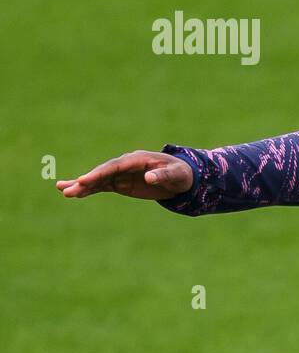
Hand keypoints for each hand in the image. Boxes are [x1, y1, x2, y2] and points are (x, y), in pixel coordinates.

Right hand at [55, 150, 192, 199]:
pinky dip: (88, 190)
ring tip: (63, 191)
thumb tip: (149, 177)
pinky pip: (101, 186)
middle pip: (103, 172)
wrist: (181, 179)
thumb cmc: (180, 174)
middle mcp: (126, 164)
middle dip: (86, 181)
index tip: (85, 180)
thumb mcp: (176, 175)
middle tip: (67, 189)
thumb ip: (163, 175)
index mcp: (138, 159)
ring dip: (82, 186)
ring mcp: (121, 174)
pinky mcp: (120, 183)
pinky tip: (74, 194)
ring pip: (98, 179)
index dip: (100, 173)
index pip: (116, 166)